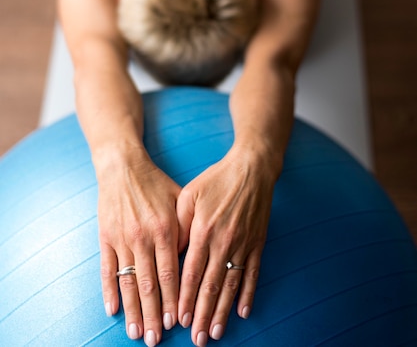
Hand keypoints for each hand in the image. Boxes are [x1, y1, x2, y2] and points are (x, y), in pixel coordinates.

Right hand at [97, 154, 181, 344]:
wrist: (123, 167)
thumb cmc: (155, 184)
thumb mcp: (179, 200)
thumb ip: (186, 228)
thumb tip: (194, 257)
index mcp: (164, 228)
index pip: (171, 273)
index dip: (173, 300)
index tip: (177, 322)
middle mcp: (143, 237)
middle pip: (149, 284)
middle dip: (153, 315)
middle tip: (156, 340)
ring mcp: (121, 239)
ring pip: (128, 282)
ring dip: (132, 311)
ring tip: (136, 333)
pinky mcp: (105, 237)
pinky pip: (106, 270)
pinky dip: (109, 291)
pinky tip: (112, 310)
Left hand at [176, 146, 275, 345]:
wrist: (252, 168)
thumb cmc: (216, 179)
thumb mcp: (190, 194)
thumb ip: (179, 224)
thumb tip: (170, 252)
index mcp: (203, 230)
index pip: (190, 272)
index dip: (184, 298)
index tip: (178, 320)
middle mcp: (223, 241)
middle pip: (210, 285)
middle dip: (201, 314)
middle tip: (195, 339)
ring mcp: (243, 244)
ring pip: (231, 285)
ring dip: (222, 311)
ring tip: (214, 332)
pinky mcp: (257, 243)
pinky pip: (252, 274)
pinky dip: (248, 294)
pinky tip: (242, 312)